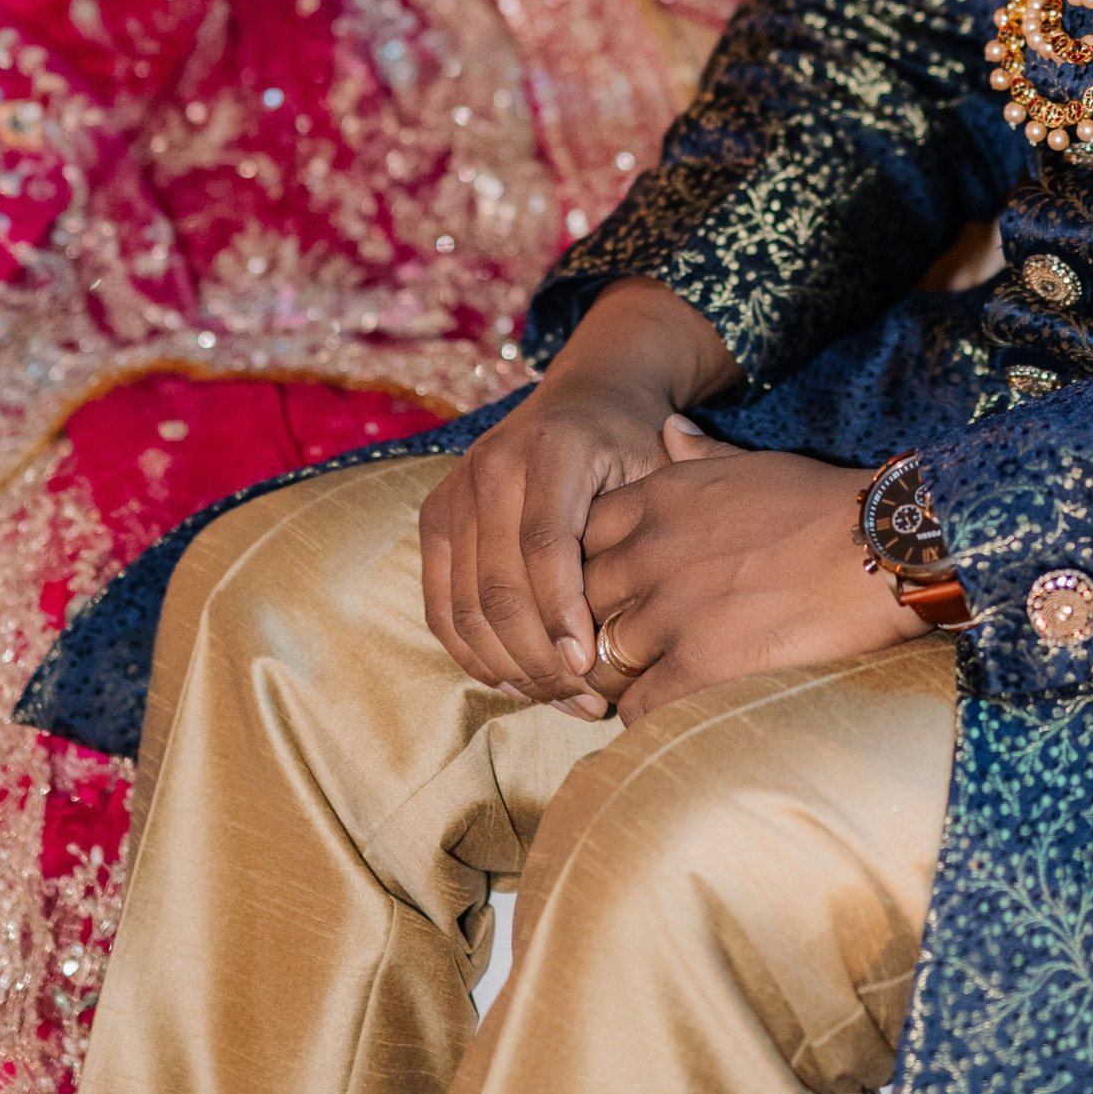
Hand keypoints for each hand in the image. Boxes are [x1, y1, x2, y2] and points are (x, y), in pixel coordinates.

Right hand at [418, 280, 736, 711]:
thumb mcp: (657, 468)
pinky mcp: (435, 518)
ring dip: (510, 668)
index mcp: (552, 448)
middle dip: (540, 657)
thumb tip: (634, 630)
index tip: (591, 667)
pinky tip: (520, 683)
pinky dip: (474, 654)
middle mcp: (491, 466)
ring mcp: (455, 492)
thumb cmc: (635, 442)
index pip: (544, 545)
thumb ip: (645, 534)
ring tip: (564, 700)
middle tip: (588, 701)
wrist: (591, 392)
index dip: (562, 614)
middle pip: (498, 586)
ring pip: (465, 606)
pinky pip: (440, 606)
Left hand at [582, 426, 923, 721]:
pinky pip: (639, 704)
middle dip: (588, 628)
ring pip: (600, 659)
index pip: (577, 538)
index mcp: (658, 498)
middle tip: (608, 651)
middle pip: (579, 601)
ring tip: (633, 689)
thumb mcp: (749, 463)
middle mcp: (650, 550)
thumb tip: (667, 427)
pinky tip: (664, 714)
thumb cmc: (823, 503)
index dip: (586, 570)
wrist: (878, 547)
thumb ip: (696, 454)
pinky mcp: (698, 663)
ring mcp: (670, 609)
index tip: (607, 591)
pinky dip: (644, 715)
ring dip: (613, 678)